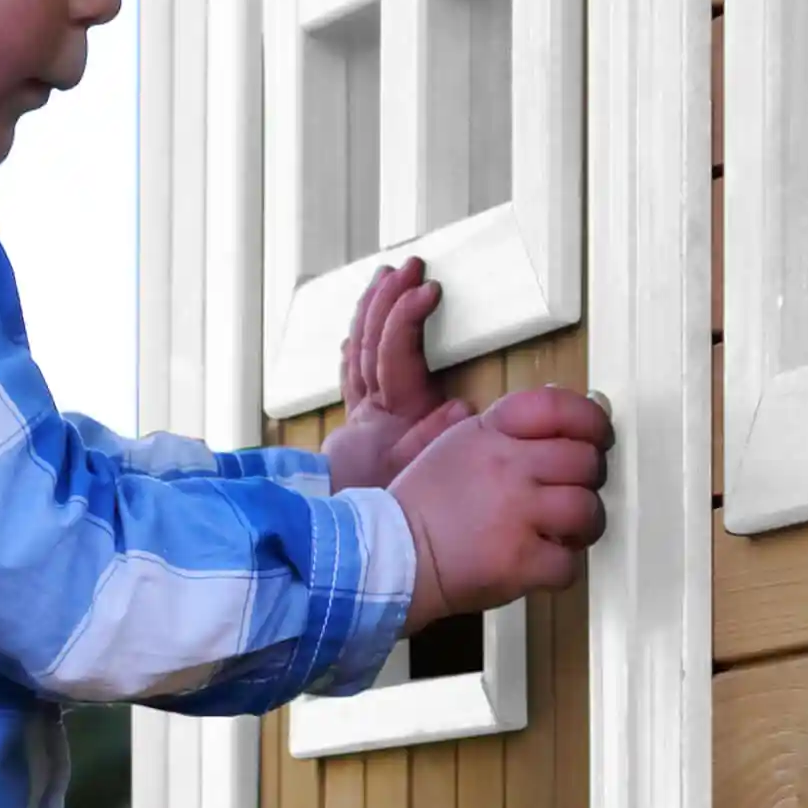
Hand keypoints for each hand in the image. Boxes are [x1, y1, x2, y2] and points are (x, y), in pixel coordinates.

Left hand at [323, 256, 473, 492]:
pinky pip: (353, 371)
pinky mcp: (357, 422)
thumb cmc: (382, 506)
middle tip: (408, 268)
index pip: (396, 349)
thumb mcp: (414, 475)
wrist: (349, 539)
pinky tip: (357, 332)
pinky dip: (357, 345)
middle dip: (389, 298)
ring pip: (361, 348)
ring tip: (384, 277)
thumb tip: (458, 407)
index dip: (408, 316)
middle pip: (374, 339)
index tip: (428, 290)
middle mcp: (372, 406)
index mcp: (392, 411)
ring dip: (372, 310)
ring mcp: (361, 411)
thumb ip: (433, 439)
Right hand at [390, 385, 614, 629]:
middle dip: (587, 480)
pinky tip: (542, 563)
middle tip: (572, 493)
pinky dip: (560, 568)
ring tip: (564, 532)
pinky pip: (569, 564)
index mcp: (490, 434)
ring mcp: (516, 515)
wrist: (388, 557)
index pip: (558, 407)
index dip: (591, 421)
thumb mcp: (452, 446)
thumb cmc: (420, 508)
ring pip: (587, 510)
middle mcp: (507, 468)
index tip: (598, 437)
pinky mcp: (519, 561)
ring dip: (583, 525)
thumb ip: (501, 431)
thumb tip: (552, 426)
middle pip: (584, 461)